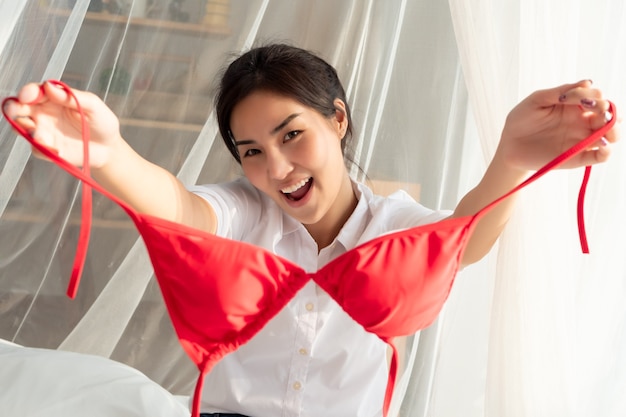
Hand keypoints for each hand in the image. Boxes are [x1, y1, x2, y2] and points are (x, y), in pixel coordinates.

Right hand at [4, 81, 122, 167]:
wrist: (109, 148)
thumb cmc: (102, 122)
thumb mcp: (92, 105)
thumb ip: (72, 96)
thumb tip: (49, 86)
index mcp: (52, 99)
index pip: (34, 92)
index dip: (28, 92)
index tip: (28, 96)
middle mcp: (43, 114)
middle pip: (19, 107)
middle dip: (13, 107)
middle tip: (16, 110)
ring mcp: (43, 132)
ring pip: (22, 128)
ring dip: (24, 129)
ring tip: (39, 135)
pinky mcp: (47, 150)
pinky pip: (37, 149)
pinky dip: (43, 149)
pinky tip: (58, 151)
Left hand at [497, 80, 619, 171]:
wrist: (508, 146)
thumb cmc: (521, 120)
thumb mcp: (537, 100)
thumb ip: (560, 92)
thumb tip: (588, 83)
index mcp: (575, 106)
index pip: (597, 97)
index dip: (592, 95)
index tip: (570, 98)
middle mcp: (582, 122)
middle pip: (611, 115)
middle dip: (612, 111)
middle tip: (600, 112)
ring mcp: (581, 140)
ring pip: (612, 135)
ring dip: (615, 130)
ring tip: (606, 129)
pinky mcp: (577, 158)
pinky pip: (600, 157)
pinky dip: (607, 152)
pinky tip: (601, 145)